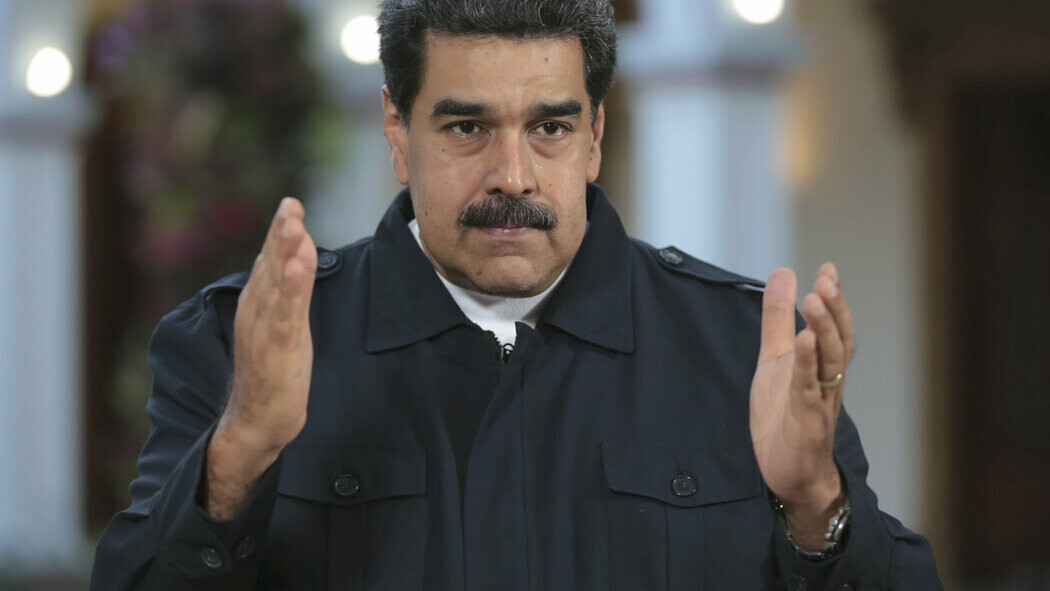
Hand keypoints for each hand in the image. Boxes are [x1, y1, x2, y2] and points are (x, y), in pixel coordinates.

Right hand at [206, 197, 316, 517]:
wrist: (257, 420)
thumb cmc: (273, 370)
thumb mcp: (284, 324)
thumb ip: (290, 290)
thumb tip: (297, 254)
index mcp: (256, 303)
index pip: (268, 260)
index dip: (280, 232)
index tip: (292, 205)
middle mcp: (255, 311)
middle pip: (269, 265)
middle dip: (281, 233)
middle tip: (291, 204)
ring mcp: (264, 329)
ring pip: (276, 284)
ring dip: (284, 254)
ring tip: (294, 226)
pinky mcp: (277, 349)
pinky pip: (284, 315)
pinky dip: (289, 291)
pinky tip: (295, 270)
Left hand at [749, 263, 853, 548]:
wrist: (787, 473)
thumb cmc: (784, 416)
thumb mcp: (774, 358)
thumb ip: (778, 318)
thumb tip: (783, 273)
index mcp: (822, 364)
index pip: (833, 327)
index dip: (834, 299)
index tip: (828, 269)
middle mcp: (828, 380)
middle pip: (839, 340)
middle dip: (834, 309)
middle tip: (826, 279)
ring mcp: (821, 400)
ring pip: (830, 361)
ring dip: (823, 329)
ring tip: (814, 300)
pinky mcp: (808, 421)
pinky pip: (810, 389)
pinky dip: (807, 364)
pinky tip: (802, 341)